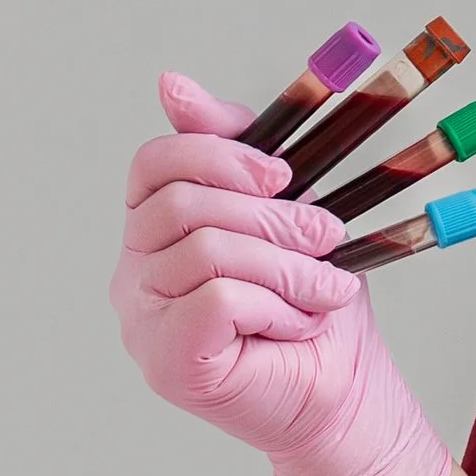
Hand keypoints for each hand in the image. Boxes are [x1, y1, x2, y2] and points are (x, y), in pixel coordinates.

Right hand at [111, 72, 453, 475]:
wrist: (342, 390)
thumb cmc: (312, 303)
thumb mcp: (286, 210)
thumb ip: (237, 148)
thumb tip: (171, 84)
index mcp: (155, 228)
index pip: (154, 162)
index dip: (219, 155)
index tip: (282, 173)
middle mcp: (133, 273)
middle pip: (184, 204)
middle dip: (273, 216)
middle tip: (327, 238)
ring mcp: (142, 321)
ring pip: (207, 251)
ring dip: (287, 267)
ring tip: (323, 292)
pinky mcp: (166, 362)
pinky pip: (217, 299)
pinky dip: (274, 306)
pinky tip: (293, 325)